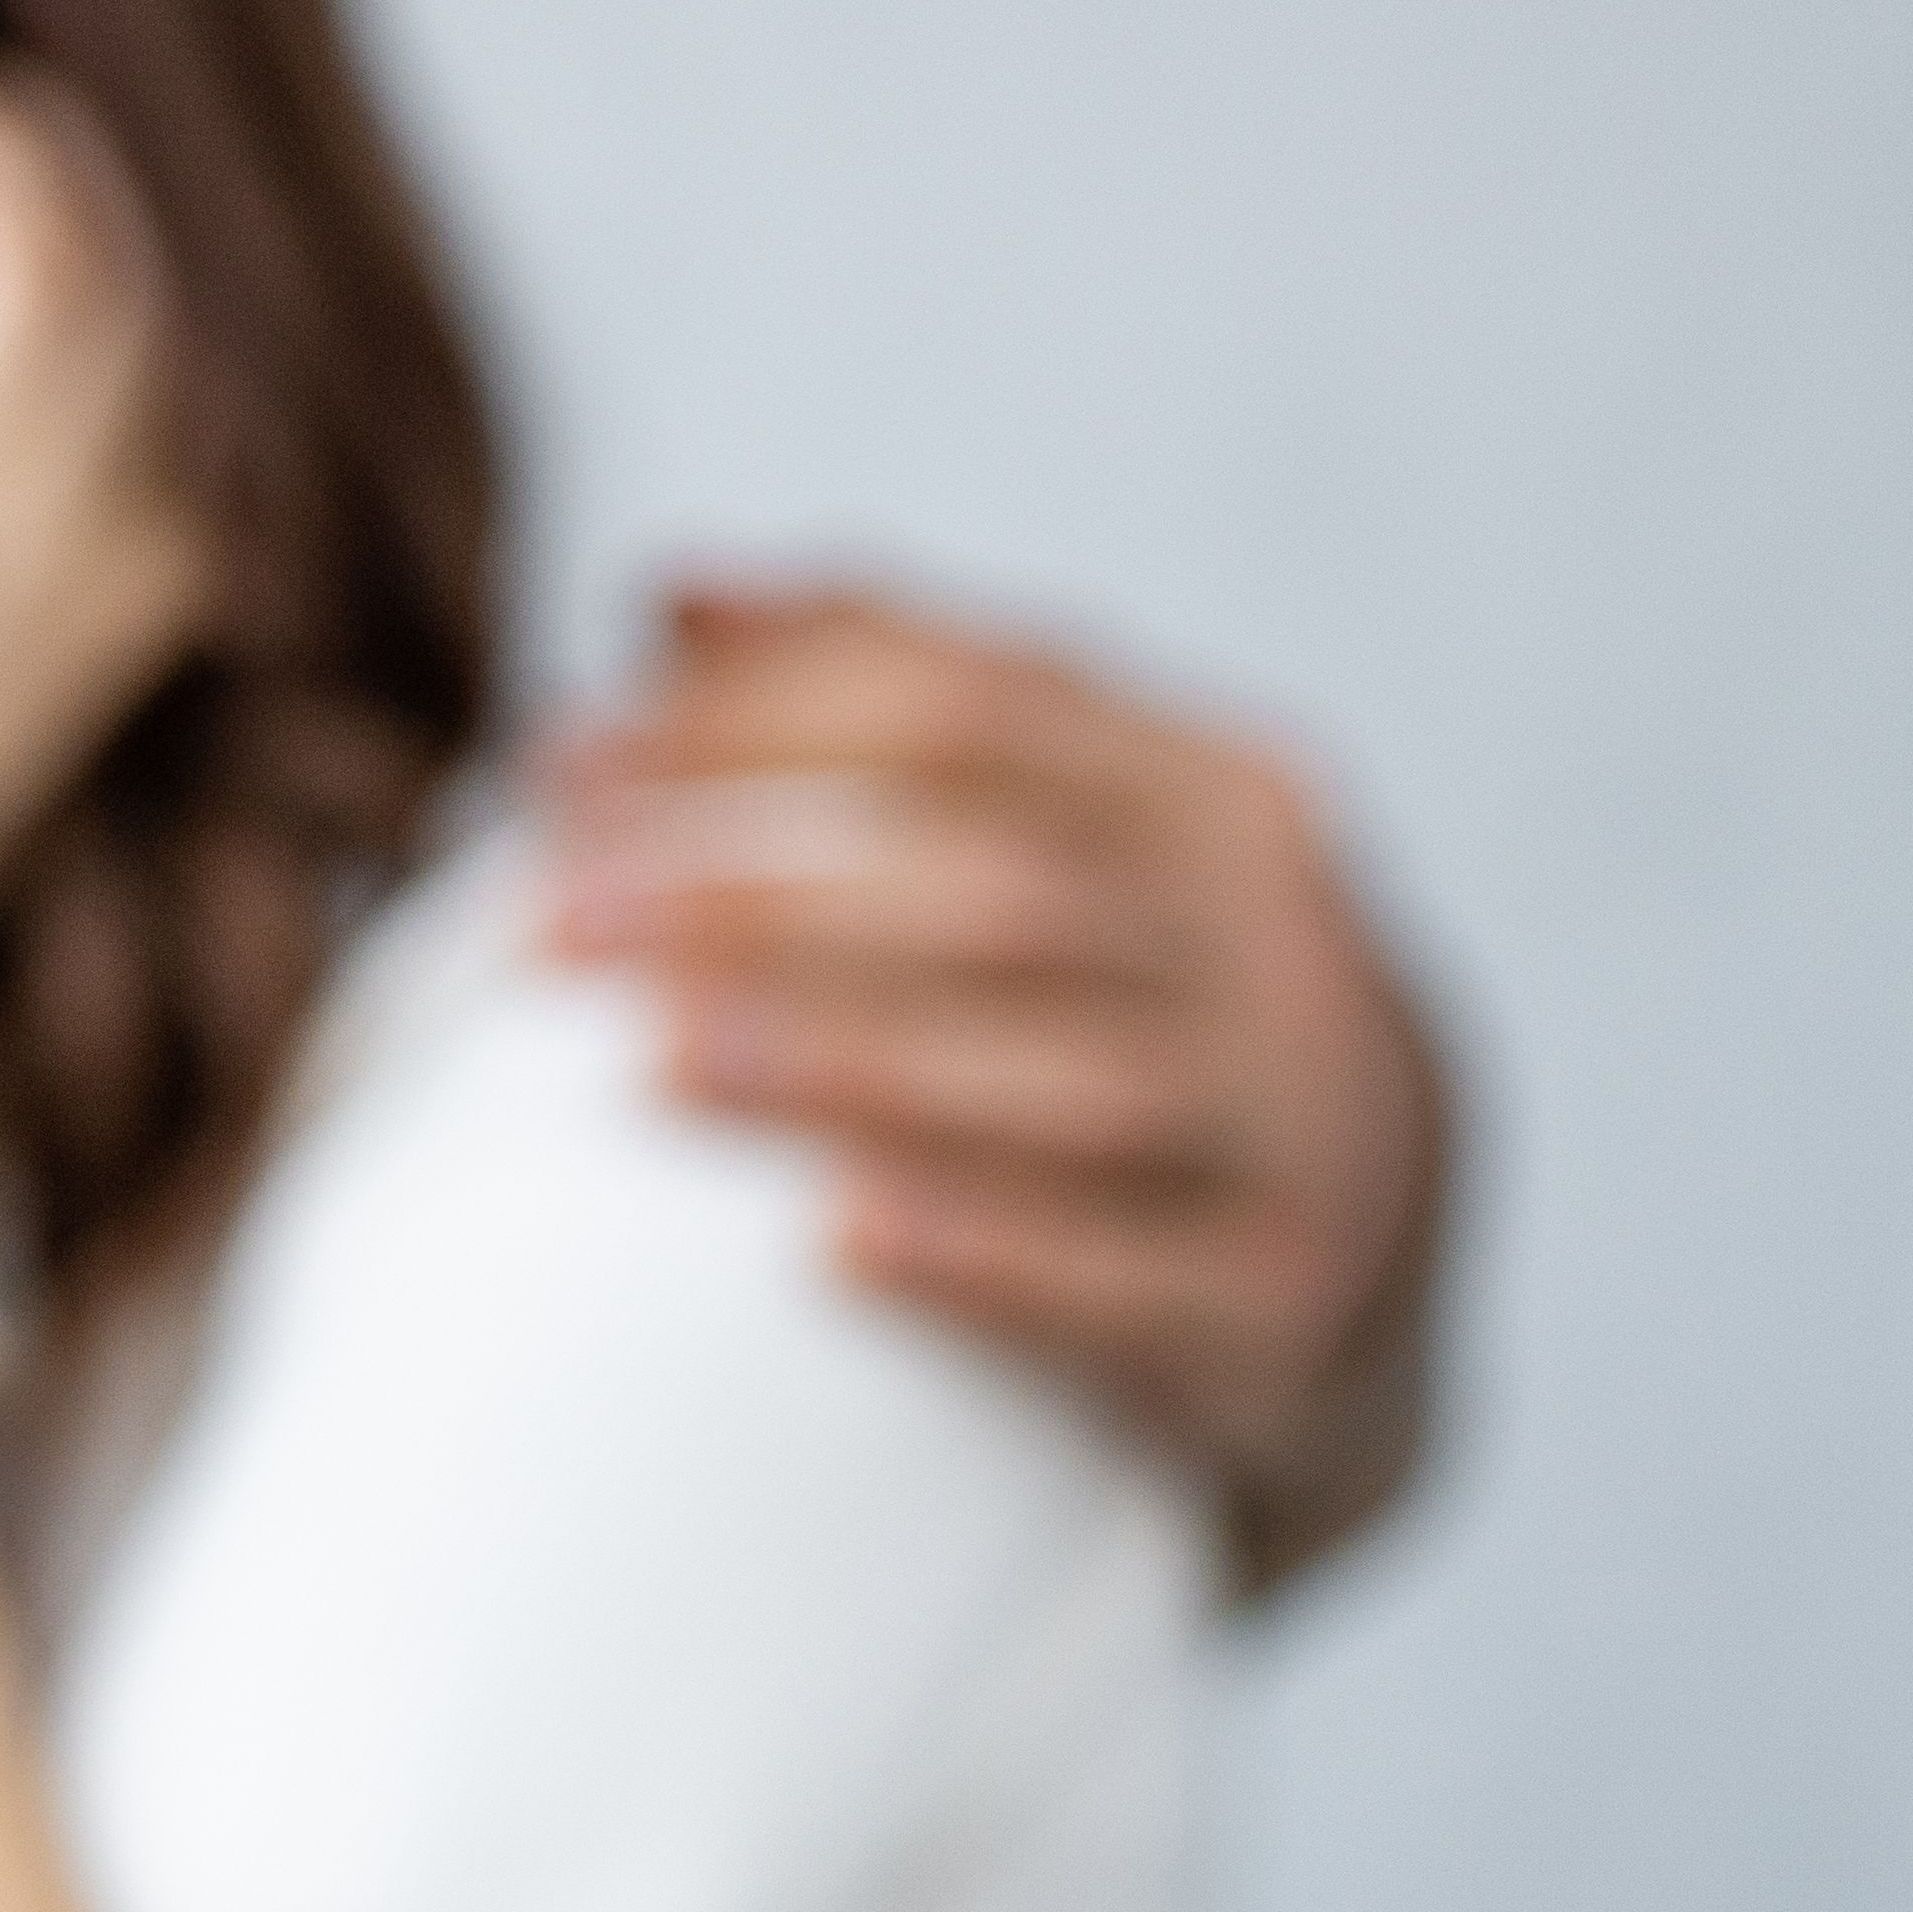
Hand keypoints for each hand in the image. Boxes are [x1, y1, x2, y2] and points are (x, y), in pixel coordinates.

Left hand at [0, 63, 216, 1174]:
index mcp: (159, 596)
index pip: (174, 375)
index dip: (103, 262)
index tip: (3, 191)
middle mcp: (156, 536)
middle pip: (162, 290)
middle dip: (77, 183)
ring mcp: (72, 490)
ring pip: (109, 243)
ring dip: (25, 149)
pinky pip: (28, 227)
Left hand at [547, 577, 1452, 1573]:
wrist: (1356, 1259)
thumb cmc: (1136, 1012)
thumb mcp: (1070, 843)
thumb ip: (892, 711)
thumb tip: (670, 599)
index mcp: (1212, 798)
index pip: (980, 709)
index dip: (765, 720)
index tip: (561, 762)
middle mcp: (1270, 946)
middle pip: (1006, 886)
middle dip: (766, 892)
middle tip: (556, 918)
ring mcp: (1293, 1133)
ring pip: (1066, 1081)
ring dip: (851, 1064)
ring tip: (659, 1060)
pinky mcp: (1274, 1312)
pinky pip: (1124, 1286)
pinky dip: (985, 1259)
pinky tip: (834, 1243)